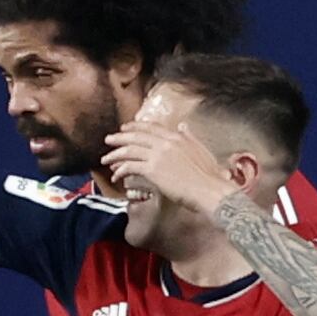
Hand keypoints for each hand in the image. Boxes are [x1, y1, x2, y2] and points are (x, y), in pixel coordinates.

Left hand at [103, 109, 240, 215]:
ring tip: (106, 159)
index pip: (150, 127)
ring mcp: (158, 155)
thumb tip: (183, 126)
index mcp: (176, 137)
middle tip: (109, 140)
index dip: (135, 127)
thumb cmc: (209, 176)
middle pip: (136, 136)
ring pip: (130, 150)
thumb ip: (189, 137)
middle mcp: (165, 142)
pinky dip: (120, 170)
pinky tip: (116, 175)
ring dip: (115, 154)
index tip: (125, 128)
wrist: (210, 190)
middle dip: (120, 138)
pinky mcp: (152, 170)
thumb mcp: (200, 150)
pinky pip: (130, 166)